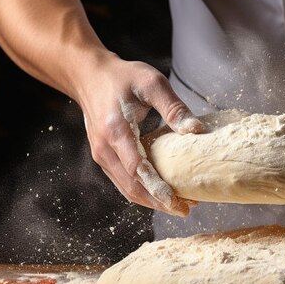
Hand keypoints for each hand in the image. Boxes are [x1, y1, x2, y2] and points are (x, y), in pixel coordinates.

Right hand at [75, 54, 203, 216]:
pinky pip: (123, 182)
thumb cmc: (123, 77)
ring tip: (180, 204)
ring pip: (127, 189)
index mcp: (116, 130)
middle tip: (187, 208)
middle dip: (159, 202)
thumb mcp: (152, 82)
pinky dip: (143, 192)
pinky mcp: (104, 158)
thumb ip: (173, 107)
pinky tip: (162, 193)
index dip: (157, 188)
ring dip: (152, 201)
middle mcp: (105, 148)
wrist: (89, 75)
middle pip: (132, 186)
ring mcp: (102, 155)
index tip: (176, 202)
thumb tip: (195, 131)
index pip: (137, 169)